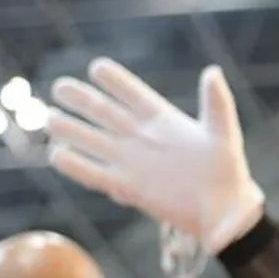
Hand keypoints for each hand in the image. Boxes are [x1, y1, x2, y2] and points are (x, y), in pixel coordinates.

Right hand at [46, 57, 263, 253]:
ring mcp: (134, 162)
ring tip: (49, 118)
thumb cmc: (229, 171)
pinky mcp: (129, 188)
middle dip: (83, 100)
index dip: (117, 81)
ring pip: (96, 142)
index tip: (96, 66)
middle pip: (107, 114)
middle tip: (60, 87)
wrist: (226, 211)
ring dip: (73, 130)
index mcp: (165, 121)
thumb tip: (212, 71)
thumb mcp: (224, 134)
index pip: (135, 95)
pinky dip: (77, 166)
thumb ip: (218, 104)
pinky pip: (97, 175)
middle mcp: (144, 138)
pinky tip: (56, 155)